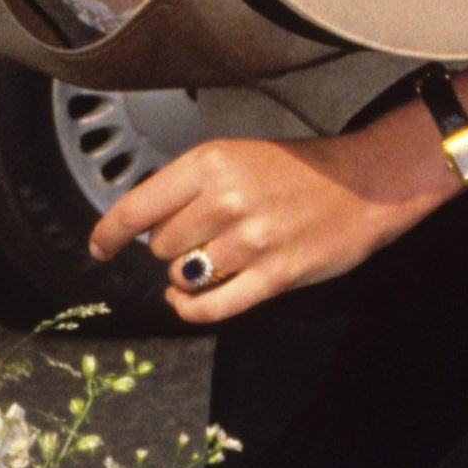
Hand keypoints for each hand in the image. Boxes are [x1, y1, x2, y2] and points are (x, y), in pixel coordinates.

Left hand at [89, 122, 444, 323]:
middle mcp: (226, 199)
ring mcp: (251, 240)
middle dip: (169, 249)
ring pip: (184, 276)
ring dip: (189, 276)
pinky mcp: (275, 275)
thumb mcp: (237, 157)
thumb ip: (191, 188)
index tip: (100, 247)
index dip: (110, 233)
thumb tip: (146, 229)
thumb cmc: (300, 171)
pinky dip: (193, 310)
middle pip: (160, 247)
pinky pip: (213, 307)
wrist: (366, 185)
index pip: (137, 207)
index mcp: (211, 162)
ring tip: (212, 261)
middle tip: (198, 239)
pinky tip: (190, 302)